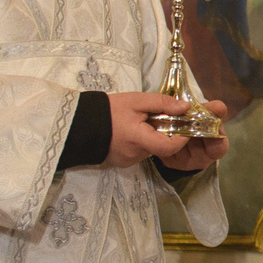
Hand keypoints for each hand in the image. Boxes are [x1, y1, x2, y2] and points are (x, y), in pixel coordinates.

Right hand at [105, 92, 227, 168]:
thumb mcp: (136, 100)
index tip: (183, 125)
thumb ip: (162, 103)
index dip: (182, 138)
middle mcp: (135, 155)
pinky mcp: (121, 162)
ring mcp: (127, 160)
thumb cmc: (108, 110)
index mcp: (139, 140)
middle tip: (158, 118)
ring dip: (152, 137)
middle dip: (164, 133)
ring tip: (141, 122)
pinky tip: (131, 131)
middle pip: (161, 148)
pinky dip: (141, 142)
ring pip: (150, 150)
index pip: (170, 147)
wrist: (78, 122)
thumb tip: (185, 108)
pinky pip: (139, 152)